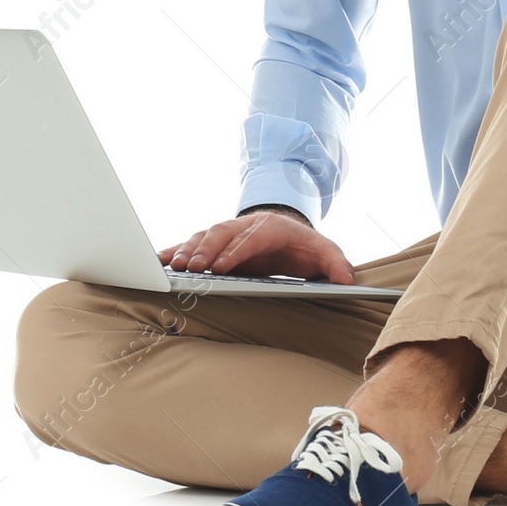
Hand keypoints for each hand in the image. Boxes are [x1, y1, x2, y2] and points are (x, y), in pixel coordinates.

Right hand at [158, 206, 357, 283]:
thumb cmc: (304, 246)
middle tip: (192, 269)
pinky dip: (175, 249)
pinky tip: (159, 258)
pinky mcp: (217, 242)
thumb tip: (347, 279)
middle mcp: (247, 226)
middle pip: (223, 233)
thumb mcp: (325, 252)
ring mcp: (230, 232)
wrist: (290, 232)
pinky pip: (193, 243)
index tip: (223, 267)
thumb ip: (336, 264)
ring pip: (205, 235)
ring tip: (172, 266)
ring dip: (188, 250)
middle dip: (207, 250)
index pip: (254, 237)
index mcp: (273, 228)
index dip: (238, 251)